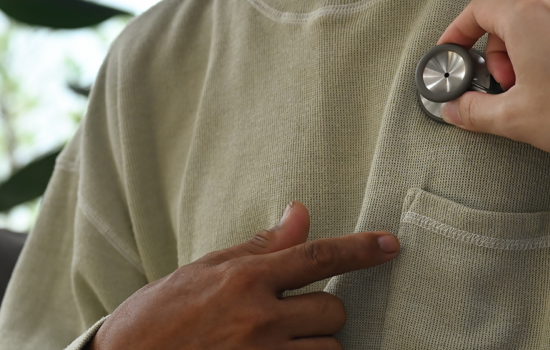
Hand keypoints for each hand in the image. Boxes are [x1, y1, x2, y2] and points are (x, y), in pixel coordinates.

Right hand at [90, 202, 400, 349]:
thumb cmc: (158, 317)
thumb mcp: (203, 271)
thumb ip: (258, 247)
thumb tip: (300, 213)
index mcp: (244, 280)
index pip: (319, 257)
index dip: (362, 250)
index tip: (392, 245)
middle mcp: (258, 320)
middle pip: (333, 311)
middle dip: (324, 313)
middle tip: (293, 316)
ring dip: (318, 346)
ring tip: (282, 344)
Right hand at [436, 0, 549, 156]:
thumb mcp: (517, 119)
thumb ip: (476, 112)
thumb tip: (454, 109)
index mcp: (523, 19)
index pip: (476, 12)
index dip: (459, 33)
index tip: (454, 52)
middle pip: (509, 12)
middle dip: (501, 50)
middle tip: (510, 84)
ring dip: (535, 24)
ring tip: (540, 59)